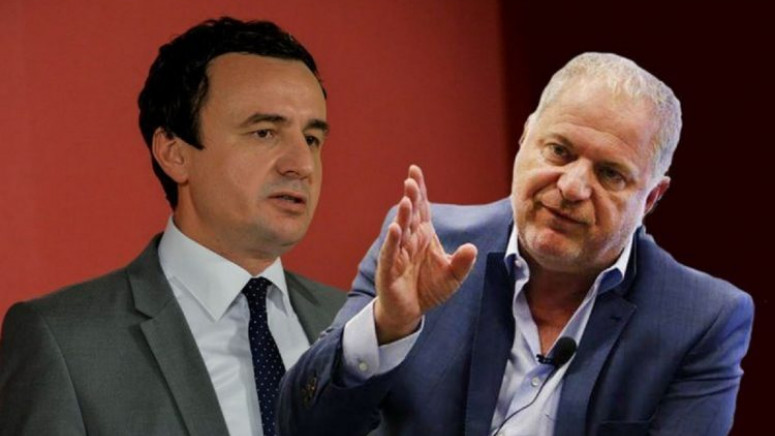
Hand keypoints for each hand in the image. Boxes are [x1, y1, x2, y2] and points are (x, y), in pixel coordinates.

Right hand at [374, 165, 476, 343]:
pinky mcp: (388, 270)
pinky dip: (392, 241)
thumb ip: (462, 263)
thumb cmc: (429, 289)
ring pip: (400, 231)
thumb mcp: (452, 276)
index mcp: (423, 236)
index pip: (422, 208)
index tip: (414, 170)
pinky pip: (390, 253)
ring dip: (402, 216)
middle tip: (411, 180)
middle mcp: (409, 241)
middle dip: (411, 197)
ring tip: (406, 200)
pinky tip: (395, 228)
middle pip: (410, 215)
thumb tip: (472, 248)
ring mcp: (397, 254)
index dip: (419, 190)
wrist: (410, 312)